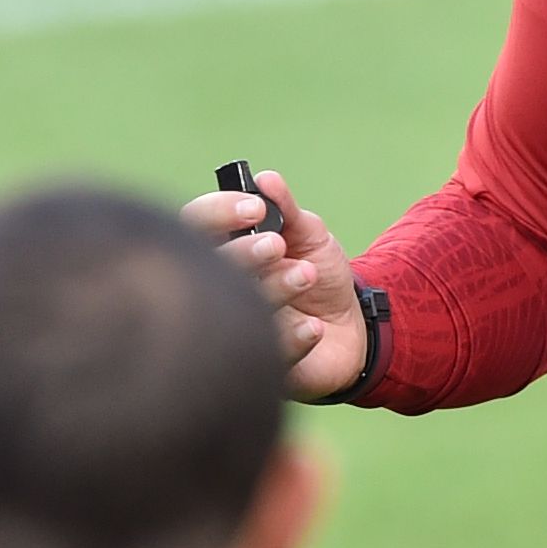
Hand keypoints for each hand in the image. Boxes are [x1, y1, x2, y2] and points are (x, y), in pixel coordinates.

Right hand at [187, 171, 367, 400]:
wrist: (352, 330)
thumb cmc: (319, 277)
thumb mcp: (309, 236)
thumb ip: (287, 209)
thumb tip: (265, 179)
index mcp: (223, 251)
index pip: (194, 226)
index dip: (217, 213)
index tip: (254, 208)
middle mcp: (217, 289)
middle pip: (207, 269)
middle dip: (243, 254)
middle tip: (276, 246)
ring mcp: (231, 330)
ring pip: (237, 308)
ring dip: (275, 287)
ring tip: (306, 275)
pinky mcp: (255, 368)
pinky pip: (266, 352)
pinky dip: (293, 336)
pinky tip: (314, 328)